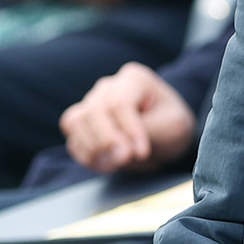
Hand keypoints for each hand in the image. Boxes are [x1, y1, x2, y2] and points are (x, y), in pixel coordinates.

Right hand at [62, 62, 197, 172]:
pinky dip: (86, 156)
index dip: (128, 130)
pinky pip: (72, 139)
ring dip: (93, 149)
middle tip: (126, 159)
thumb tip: (119, 151)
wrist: (166, 135)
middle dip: (107, 140)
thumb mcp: (172, 126)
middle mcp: (108, 87)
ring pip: (75, 122)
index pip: (120, 103)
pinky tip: (107, 164)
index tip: (142, 152)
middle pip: (93, 111)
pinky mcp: (83, 124)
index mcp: (134, 79)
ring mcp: (91, 103)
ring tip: (118, 163)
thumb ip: (146, 132)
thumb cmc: (171, 125)